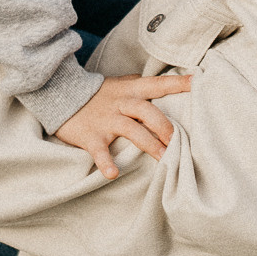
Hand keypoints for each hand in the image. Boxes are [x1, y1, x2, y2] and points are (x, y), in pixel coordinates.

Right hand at [54, 74, 192, 179]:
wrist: (59, 94)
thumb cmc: (95, 93)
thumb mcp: (118, 84)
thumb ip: (137, 84)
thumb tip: (160, 82)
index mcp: (130, 91)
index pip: (157, 84)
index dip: (177, 83)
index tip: (197, 82)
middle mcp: (121, 104)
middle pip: (147, 111)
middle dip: (164, 126)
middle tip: (179, 141)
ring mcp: (106, 120)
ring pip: (131, 130)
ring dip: (149, 144)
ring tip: (163, 159)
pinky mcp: (91, 136)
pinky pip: (100, 151)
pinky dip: (106, 162)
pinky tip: (113, 173)